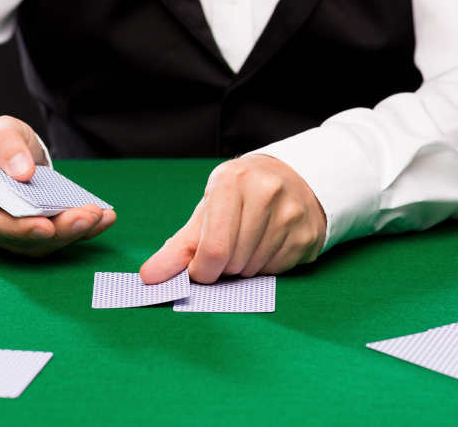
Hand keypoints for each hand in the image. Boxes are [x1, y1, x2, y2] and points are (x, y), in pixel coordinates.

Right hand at [0, 116, 115, 256]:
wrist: (5, 151)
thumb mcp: (1, 130)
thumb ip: (7, 145)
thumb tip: (22, 172)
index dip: (19, 228)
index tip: (47, 226)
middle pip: (18, 238)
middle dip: (57, 230)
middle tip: (88, 216)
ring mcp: (4, 232)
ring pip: (38, 244)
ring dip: (72, 233)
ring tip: (99, 215)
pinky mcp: (27, 235)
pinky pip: (54, 239)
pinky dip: (80, 231)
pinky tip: (103, 218)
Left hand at [139, 154, 325, 283]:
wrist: (292, 180)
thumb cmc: (239, 199)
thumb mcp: (206, 212)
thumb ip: (177, 247)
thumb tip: (149, 277)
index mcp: (231, 181)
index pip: (213, 249)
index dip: (201, 271)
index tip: (198, 269)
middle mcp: (265, 191)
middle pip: (232, 263)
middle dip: (223, 267)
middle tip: (228, 248)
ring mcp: (291, 213)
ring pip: (254, 269)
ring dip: (244, 268)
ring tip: (248, 243)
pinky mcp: (307, 234)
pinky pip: (277, 270)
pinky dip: (266, 267)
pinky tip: (268, 245)